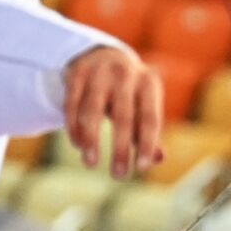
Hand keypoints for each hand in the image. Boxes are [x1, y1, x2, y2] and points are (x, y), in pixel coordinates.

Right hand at [64, 47, 163, 178]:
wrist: (103, 54)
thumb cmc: (129, 92)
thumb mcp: (144, 105)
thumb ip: (149, 132)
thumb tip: (158, 159)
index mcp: (148, 84)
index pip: (150, 119)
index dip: (147, 144)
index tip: (141, 168)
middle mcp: (125, 75)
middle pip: (123, 116)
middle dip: (121, 149)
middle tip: (119, 175)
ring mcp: (99, 72)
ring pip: (92, 110)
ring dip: (91, 140)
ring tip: (91, 163)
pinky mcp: (77, 73)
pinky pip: (72, 104)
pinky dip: (74, 127)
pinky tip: (78, 145)